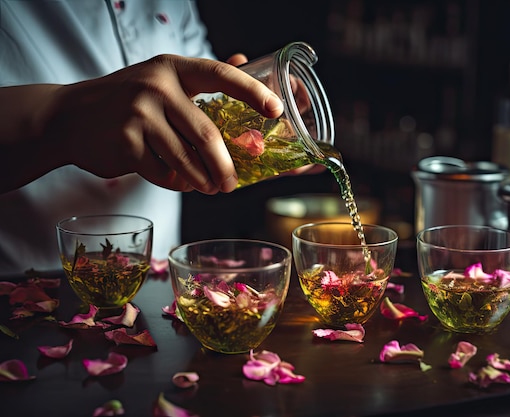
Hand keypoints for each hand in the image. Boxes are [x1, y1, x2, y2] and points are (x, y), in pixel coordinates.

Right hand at [0, 54, 282, 193]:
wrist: (69, 117)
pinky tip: (175, 180)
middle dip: (225, 166)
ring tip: (207, 187)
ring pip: (186, 159)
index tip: (276, 110)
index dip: (251, 92)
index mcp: (173, 68)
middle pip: (207, 134)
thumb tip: (244, 60)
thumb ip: (202, 78)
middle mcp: (157, 86)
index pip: (220, 75)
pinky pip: (163, 172)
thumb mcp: (161, 79)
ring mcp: (138, 114)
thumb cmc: (124, 101)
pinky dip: (174, 182)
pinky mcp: (125, 142)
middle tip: (232, 184)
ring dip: (201, 181)